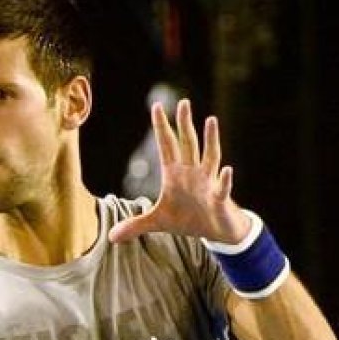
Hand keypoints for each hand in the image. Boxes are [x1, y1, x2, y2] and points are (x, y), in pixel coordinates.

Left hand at [108, 99, 250, 244]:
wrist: (215, 232)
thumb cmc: (188, 219)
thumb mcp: (157, 223)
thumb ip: (134, 225)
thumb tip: (110, 237)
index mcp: (175, 174)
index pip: (167, 146)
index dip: (162, 128)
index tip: (156, 106)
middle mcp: (192, 173)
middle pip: (188, 144)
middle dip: (184, 124)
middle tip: (183, 102)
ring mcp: (208, 183)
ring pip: (210, 157)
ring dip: (210, 139)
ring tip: (210, 120)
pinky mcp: (219, 198)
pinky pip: (223, 187)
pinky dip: (225, 180)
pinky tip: (228, 170)